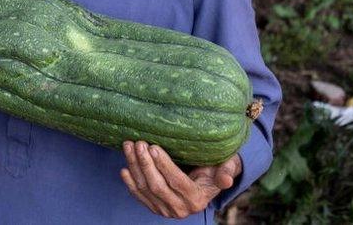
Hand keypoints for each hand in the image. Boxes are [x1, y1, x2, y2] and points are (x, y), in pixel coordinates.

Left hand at [120, 140, 241, 218]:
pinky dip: (130, 183)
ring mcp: (166, 210)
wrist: (207, 182)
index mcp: (197, 199)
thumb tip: (226, 179)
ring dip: (134, 167)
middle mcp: (181, 209)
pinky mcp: (156, 208)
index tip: (153, 147)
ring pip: (145, 189)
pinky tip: (124, 169)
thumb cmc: (216, 168)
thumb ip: (227, 171)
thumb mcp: (226, 167)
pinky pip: (139, 197)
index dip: (164, 165)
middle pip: (157, 186)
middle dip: (145, 163)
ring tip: (128, 147)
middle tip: (138, 142)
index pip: (177, 181)